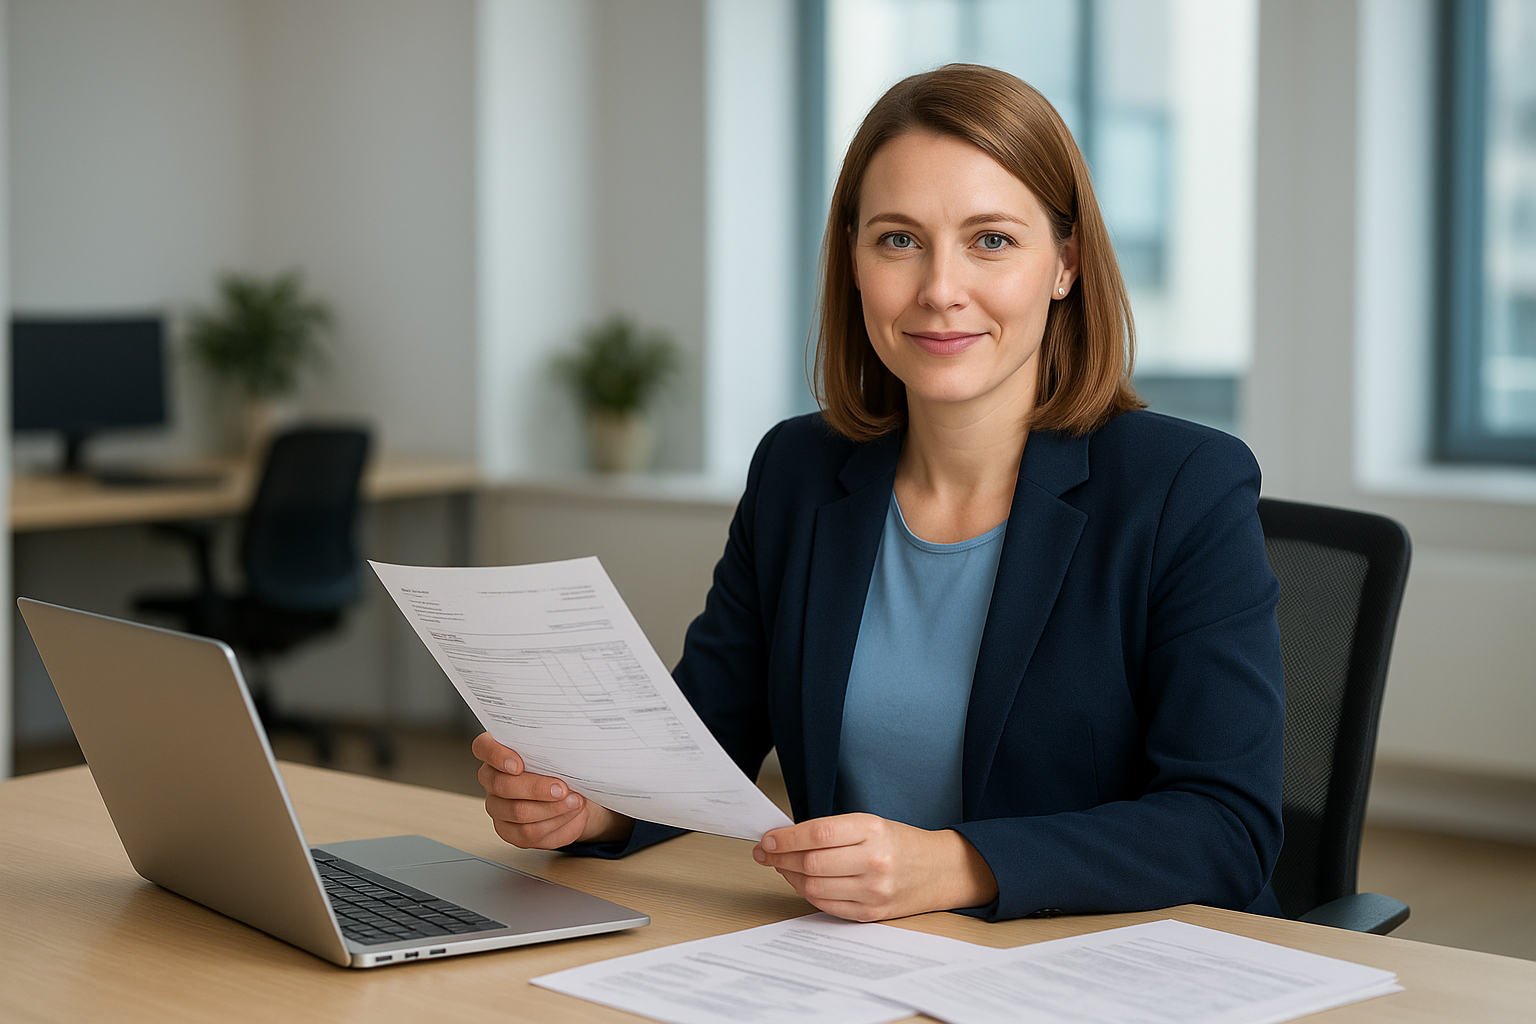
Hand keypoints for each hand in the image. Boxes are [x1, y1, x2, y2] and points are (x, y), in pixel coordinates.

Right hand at [472, 732, 632, 848]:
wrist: (572, 792)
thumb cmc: (559, 766)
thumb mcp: (557, 752)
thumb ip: (552, 748)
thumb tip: (567, 749)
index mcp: (496, 753)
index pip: (483, 748)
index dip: (497, 756)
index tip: (518, 764)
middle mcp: (492, 780)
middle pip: (503, 786)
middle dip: (537, 788)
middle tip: (562, 788)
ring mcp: (498, 808)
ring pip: (519, 813)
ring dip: (552, 809)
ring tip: (575, 802)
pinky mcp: (510, 832)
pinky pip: (531, 834)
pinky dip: (557, 824)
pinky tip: (572, 815)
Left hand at [751, 813, 997, 921]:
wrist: (939, 870)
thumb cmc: (900, 843)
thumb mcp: (870, 824)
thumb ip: (831, 831)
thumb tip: (784, 839)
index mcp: (873, 830)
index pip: (818, 832)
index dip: (786, 837)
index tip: (767, 838)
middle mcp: (874, 861)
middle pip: (812, 863)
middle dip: (780, 858)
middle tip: (766, 852)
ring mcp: (873, 891)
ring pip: (814, 887)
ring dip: (790, 877)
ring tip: (782, 866)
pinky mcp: (870, 913)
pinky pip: (826, 906)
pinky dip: (807, 893)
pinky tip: (801, 882)